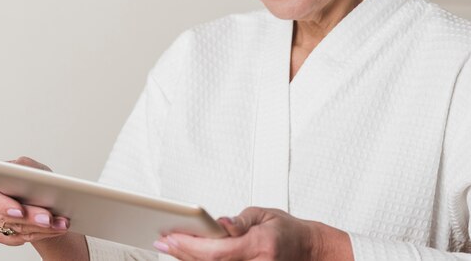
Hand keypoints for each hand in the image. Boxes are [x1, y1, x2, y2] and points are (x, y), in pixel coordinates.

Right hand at [0, 156, 69, 245]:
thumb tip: (22, 169)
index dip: (4, 205)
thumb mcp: (29, 166)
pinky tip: (51, 230)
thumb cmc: (29, 177)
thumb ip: (24, 165)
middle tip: (49, 219)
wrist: (32, 193)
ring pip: (13, 229)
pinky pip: (15, 239)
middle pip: (4, 216)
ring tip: (59, 224)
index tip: (20, 211)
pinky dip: (36, 235)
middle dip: (30, 218)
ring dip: (39, 228)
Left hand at [154, 206, 353, 260]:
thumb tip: (219, 224)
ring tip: (170, 248)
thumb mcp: (264, 214)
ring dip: (189, 260)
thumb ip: (239, 221)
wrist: (308, 250)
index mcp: (260, 246)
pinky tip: (188, 257)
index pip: (218, 252)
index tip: (171, 237)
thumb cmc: (288, 231)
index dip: (191, 246)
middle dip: (183, 253)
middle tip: (162, 242)